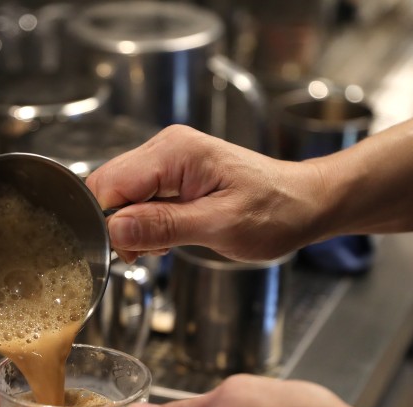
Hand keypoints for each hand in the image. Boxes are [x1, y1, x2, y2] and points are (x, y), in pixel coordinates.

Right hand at [86, 125, 326, 263]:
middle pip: (108, 187)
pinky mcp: (172, 173)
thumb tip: (115, 229)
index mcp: (175, 153)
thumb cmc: (275, 211)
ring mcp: (168, 159)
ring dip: (132, 226)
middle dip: (118, 226)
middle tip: (148, 252)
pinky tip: (168, 235)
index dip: (108, 222)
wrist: (305, 203)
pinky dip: (144, 222)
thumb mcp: (220, 225)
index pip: (109, 184)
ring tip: (166, 243)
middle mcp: (166, 148)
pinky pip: (138, 197)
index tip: (129, 251)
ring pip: (120, 195)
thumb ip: (164, 225)